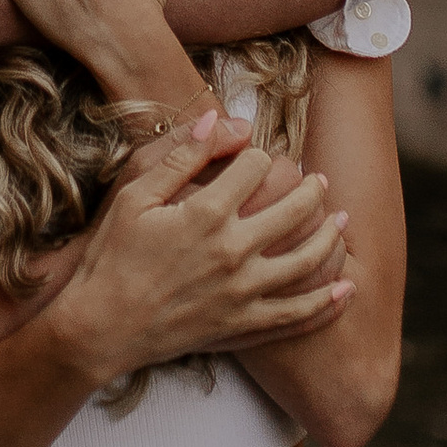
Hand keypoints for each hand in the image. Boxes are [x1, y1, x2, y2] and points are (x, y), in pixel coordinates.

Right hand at [49, 110, 350, 393]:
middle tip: (319, 181)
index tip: (257, 157)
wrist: (100, 326)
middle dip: (312, 189)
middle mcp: (232, 252)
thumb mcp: (135, 194)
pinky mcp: (242, 327)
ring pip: (307, 262)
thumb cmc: (112, 255)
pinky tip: (346, 289)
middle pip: (294, 210)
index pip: (255, 168)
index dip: (260, 156)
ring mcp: (242, 294)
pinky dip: (327, 303)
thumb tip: (222, 119)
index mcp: (207, 214)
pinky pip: (297, 316)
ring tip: (342, 222)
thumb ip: (180, 155)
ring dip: (331, 238)